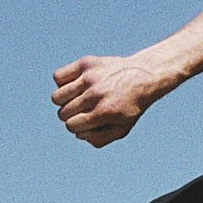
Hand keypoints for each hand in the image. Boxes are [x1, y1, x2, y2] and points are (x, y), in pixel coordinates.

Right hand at [51, 55, 165, 146]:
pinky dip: (63, 82)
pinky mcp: (86, 63)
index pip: (71, 126)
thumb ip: (100, 139)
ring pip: (56, 97)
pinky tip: (76, 84)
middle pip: (62, 113)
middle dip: (71, 115)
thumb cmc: (131, 105)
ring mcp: (90, 78)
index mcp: (104, 112)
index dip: (77, 126)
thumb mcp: (123, 127)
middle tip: (85, 109)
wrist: (146, 75)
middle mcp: (96, 95)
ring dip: (64, 101)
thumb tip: (78, 134)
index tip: (87, 121)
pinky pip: (58, 76)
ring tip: (78, 97)